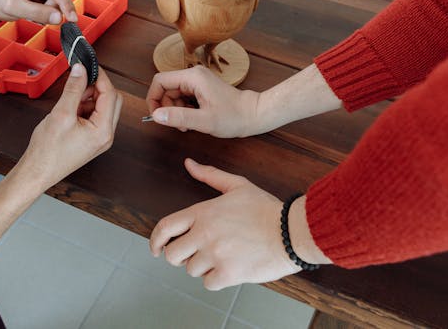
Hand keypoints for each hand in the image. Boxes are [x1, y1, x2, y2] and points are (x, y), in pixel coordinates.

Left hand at [0, 0, 77, 23]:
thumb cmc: (1, 0)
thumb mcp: (16, 8)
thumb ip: (38, 13)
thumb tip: (59, 17)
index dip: (65, 3)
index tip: (72, 18)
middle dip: (53, 8)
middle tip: (38, 16)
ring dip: (51, 9)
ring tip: (34, 10)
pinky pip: (58, 0)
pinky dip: (50, 8)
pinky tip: (38, 8)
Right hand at [19, 64, 122, 188]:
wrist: (37, 172)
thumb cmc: (47, 152)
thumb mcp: (61, 114)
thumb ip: (73, 89)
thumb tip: (80, 70)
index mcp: (103, 130)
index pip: (110, 95)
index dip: (100, 77)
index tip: (89, 65)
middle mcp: (106, 135)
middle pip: (112, 100)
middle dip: (96, 88)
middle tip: (79, 81)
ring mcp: (100, 138)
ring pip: (103, 107)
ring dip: (89, 98)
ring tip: (70, 100)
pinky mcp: (92, 139)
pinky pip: (95, 116)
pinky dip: (84, 107)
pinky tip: (70, 110)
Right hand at [146, 66, 260, 136]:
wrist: (253, 115)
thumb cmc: (234, 117)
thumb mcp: (204, 121)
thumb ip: (179, 117)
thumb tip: (156, 115)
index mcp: (193, 77)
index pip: (160, 81)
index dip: (153, 99)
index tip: (156, 117)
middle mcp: (194, 75)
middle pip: (166, 89)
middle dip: (167, 108)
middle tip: (178, 125)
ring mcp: (198, 81)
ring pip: (174, 95)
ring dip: (175, 111)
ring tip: (187, 125)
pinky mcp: (201, 89)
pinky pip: (183, 98)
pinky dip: (183, 110)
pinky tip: (193, 120)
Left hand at [149, 159, 301, 290]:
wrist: (292, 231)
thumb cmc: (266, 209)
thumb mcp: (237, 185)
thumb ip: (209, 175)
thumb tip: (189, 163)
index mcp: (203, 213)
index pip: (165, 228)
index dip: (155, 240)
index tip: (156, 248)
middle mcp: (204, 234)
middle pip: (173, 254)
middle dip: (180, 256)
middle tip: (193, 254)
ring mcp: (215, 255)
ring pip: (191, 270)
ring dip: (202, 266)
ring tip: (220, 256)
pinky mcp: (229, 274)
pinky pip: (208, 283)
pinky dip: (216, 279)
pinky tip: (228, 267)